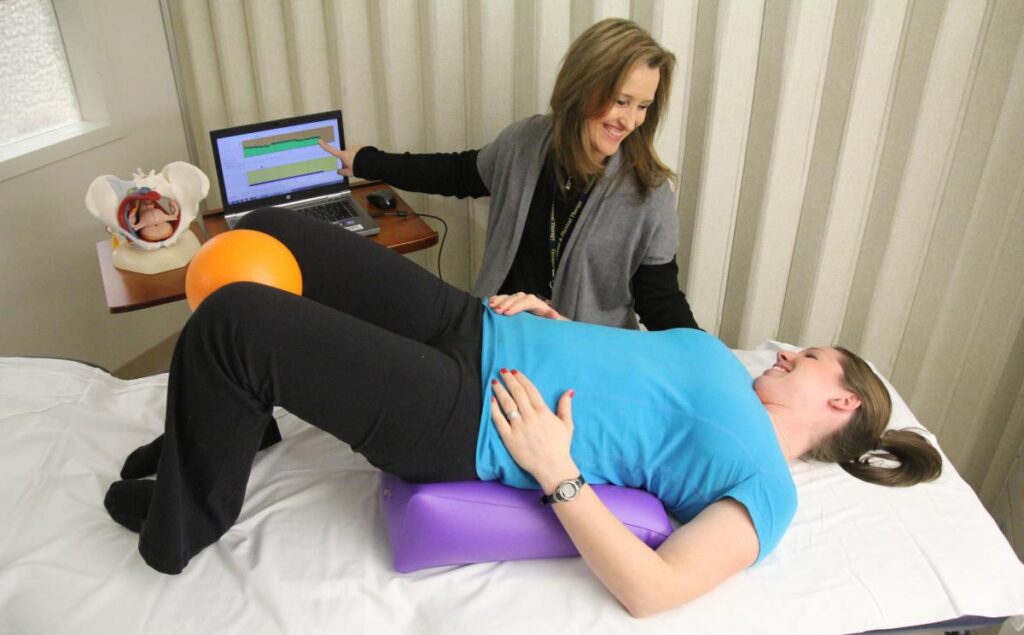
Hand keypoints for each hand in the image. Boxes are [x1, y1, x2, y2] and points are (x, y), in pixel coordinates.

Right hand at [318, 139, 362, 177]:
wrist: (370, 163)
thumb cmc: (359, 168)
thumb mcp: (349, 173)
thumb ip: (342, 172)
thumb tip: (338, 171)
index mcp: (344, 155)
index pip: (332, 151)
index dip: (325, 146)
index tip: (320, 141)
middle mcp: (348, 150)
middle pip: (345, 155)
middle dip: (348, 160)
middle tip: (354, 167)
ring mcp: (354, 147)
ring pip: (352, 153)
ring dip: (354, 158)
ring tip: (360, 164)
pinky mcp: (360, 146)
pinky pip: (358, 151)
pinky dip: (359, 155)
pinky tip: (363, 160)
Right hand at [488, 292, 566, 319]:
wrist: (541, 317)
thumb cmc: (544, 320)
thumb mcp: (549, 319)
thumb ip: (551, 317)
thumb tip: (555, 316)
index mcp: (534, 302)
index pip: (525, 302)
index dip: (516, 307)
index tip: (508, 313)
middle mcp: (524, 298)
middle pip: (514, 299)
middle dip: (505, 304)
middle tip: (497, 311)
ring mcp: (516, 298)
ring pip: (507, 297)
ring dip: (498, 301)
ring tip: (491, 307)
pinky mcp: (510, 301)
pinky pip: (501, 298)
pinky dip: (495, 300)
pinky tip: (489, 303)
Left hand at [490, 369, 576, 489]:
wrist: (552, 467)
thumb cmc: (561, 446)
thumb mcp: (567, 425)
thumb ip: (565, 406)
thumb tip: (569, 391)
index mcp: (543, 412)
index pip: (530, 390)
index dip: (521, 379)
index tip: (514, 371)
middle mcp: (530, 418)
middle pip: (517, 394)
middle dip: (509, 380)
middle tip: (502, 371)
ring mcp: (519, 428)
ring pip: (507, 405)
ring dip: (500, 391)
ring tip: (495, 382)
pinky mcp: (509, 439)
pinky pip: (499, 422)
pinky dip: (494, 410)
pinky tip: (491, 401)